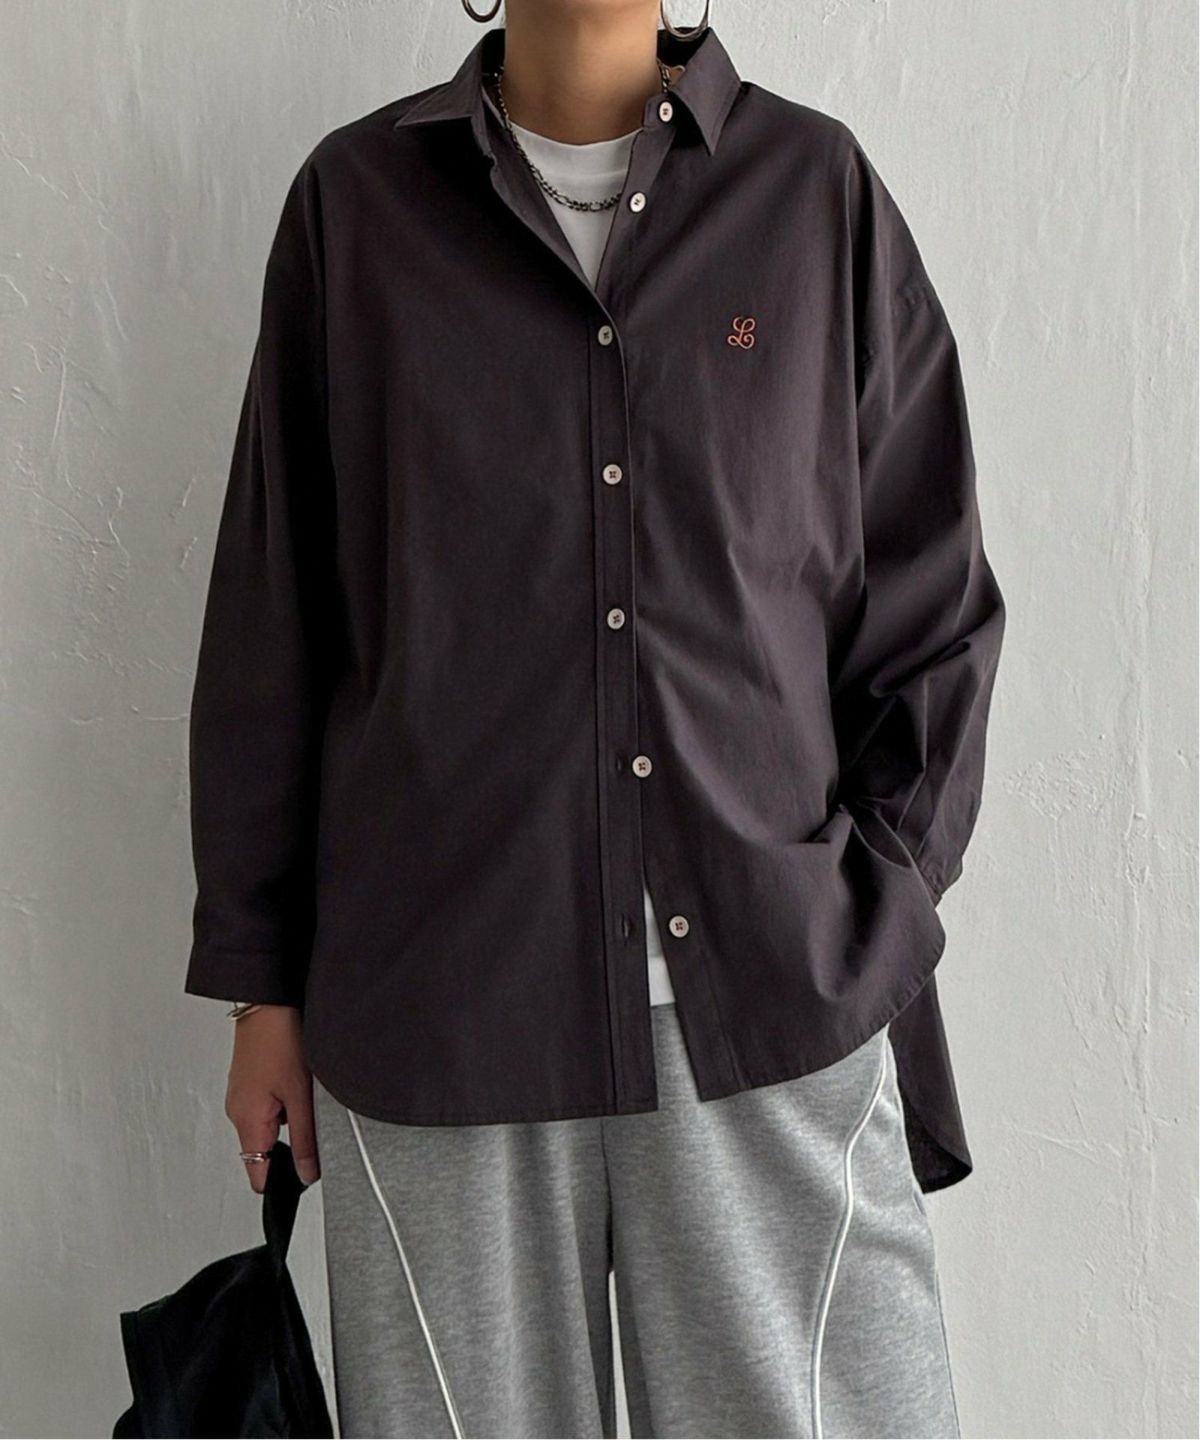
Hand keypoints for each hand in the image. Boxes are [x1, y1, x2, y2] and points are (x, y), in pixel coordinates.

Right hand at [224, 1005, 319, 1192]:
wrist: (268, 998)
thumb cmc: (280, 1038)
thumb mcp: (302, 1094)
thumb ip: (305, 1138)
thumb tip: (307, 1173)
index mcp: (247, 1120)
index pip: (256, 1172)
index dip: (279, 1183)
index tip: (299, 1182)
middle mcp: (238, 1110)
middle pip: (264, 1148)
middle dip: (290, 1145)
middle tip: (314, 1124)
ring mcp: (242, 1093)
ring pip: (269, 1124)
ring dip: (289, 1118)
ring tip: (307, 1093)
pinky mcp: (249, 1079)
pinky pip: (267, 1103)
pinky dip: (284, 1100)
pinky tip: (299, 1079)